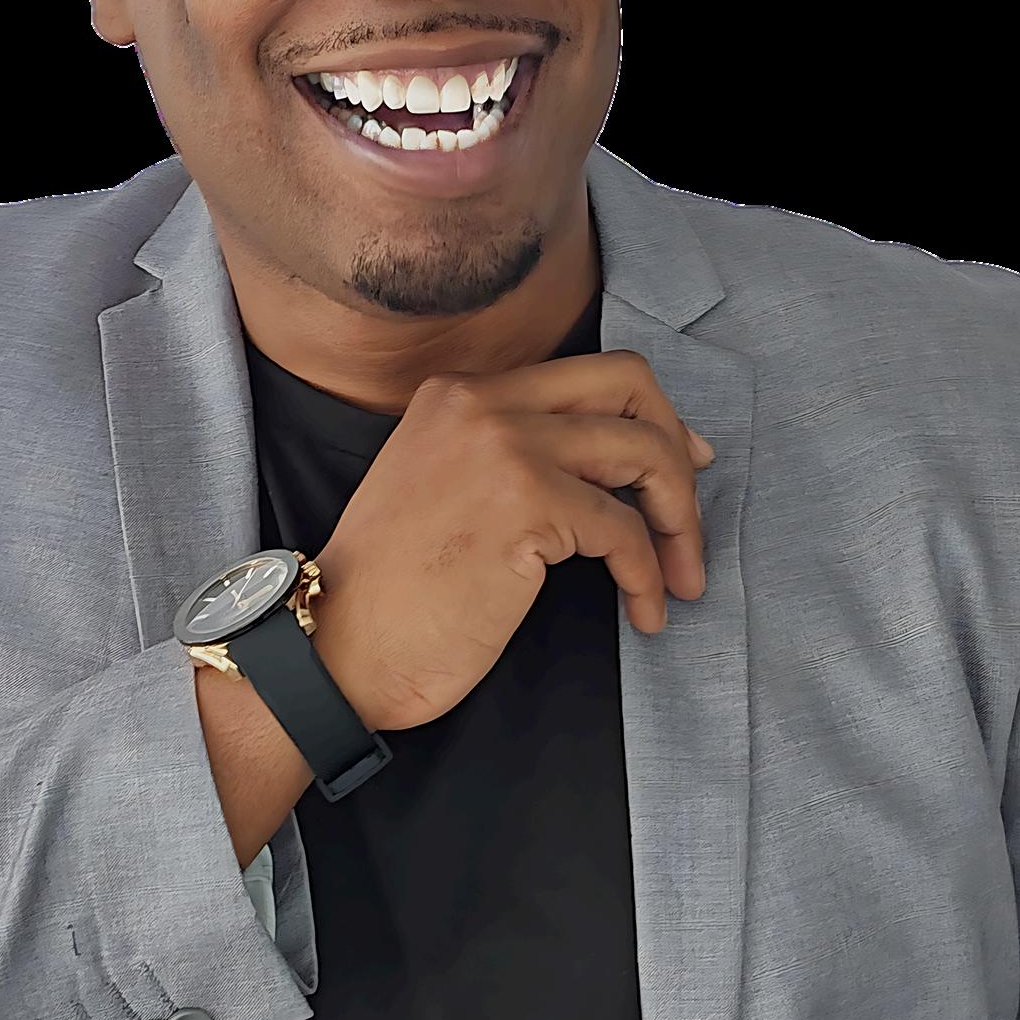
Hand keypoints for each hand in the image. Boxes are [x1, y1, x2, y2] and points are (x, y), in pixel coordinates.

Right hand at [312, 350, 716, 732]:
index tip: (678, 463)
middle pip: (628, 384)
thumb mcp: (440, 489)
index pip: (586, 373)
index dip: (648, 415)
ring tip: (680, 577)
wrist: (333, 646)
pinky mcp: (525, 504)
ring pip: (643, 452)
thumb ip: (505, 457)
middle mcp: (482, 403)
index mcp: (458, 393)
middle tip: (686, 519)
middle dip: (676, 450)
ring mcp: (504, 446)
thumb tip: (607, 464)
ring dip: (680, 521)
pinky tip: (644, 611)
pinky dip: (648, 575)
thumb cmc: (390, 593)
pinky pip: (626, 529)